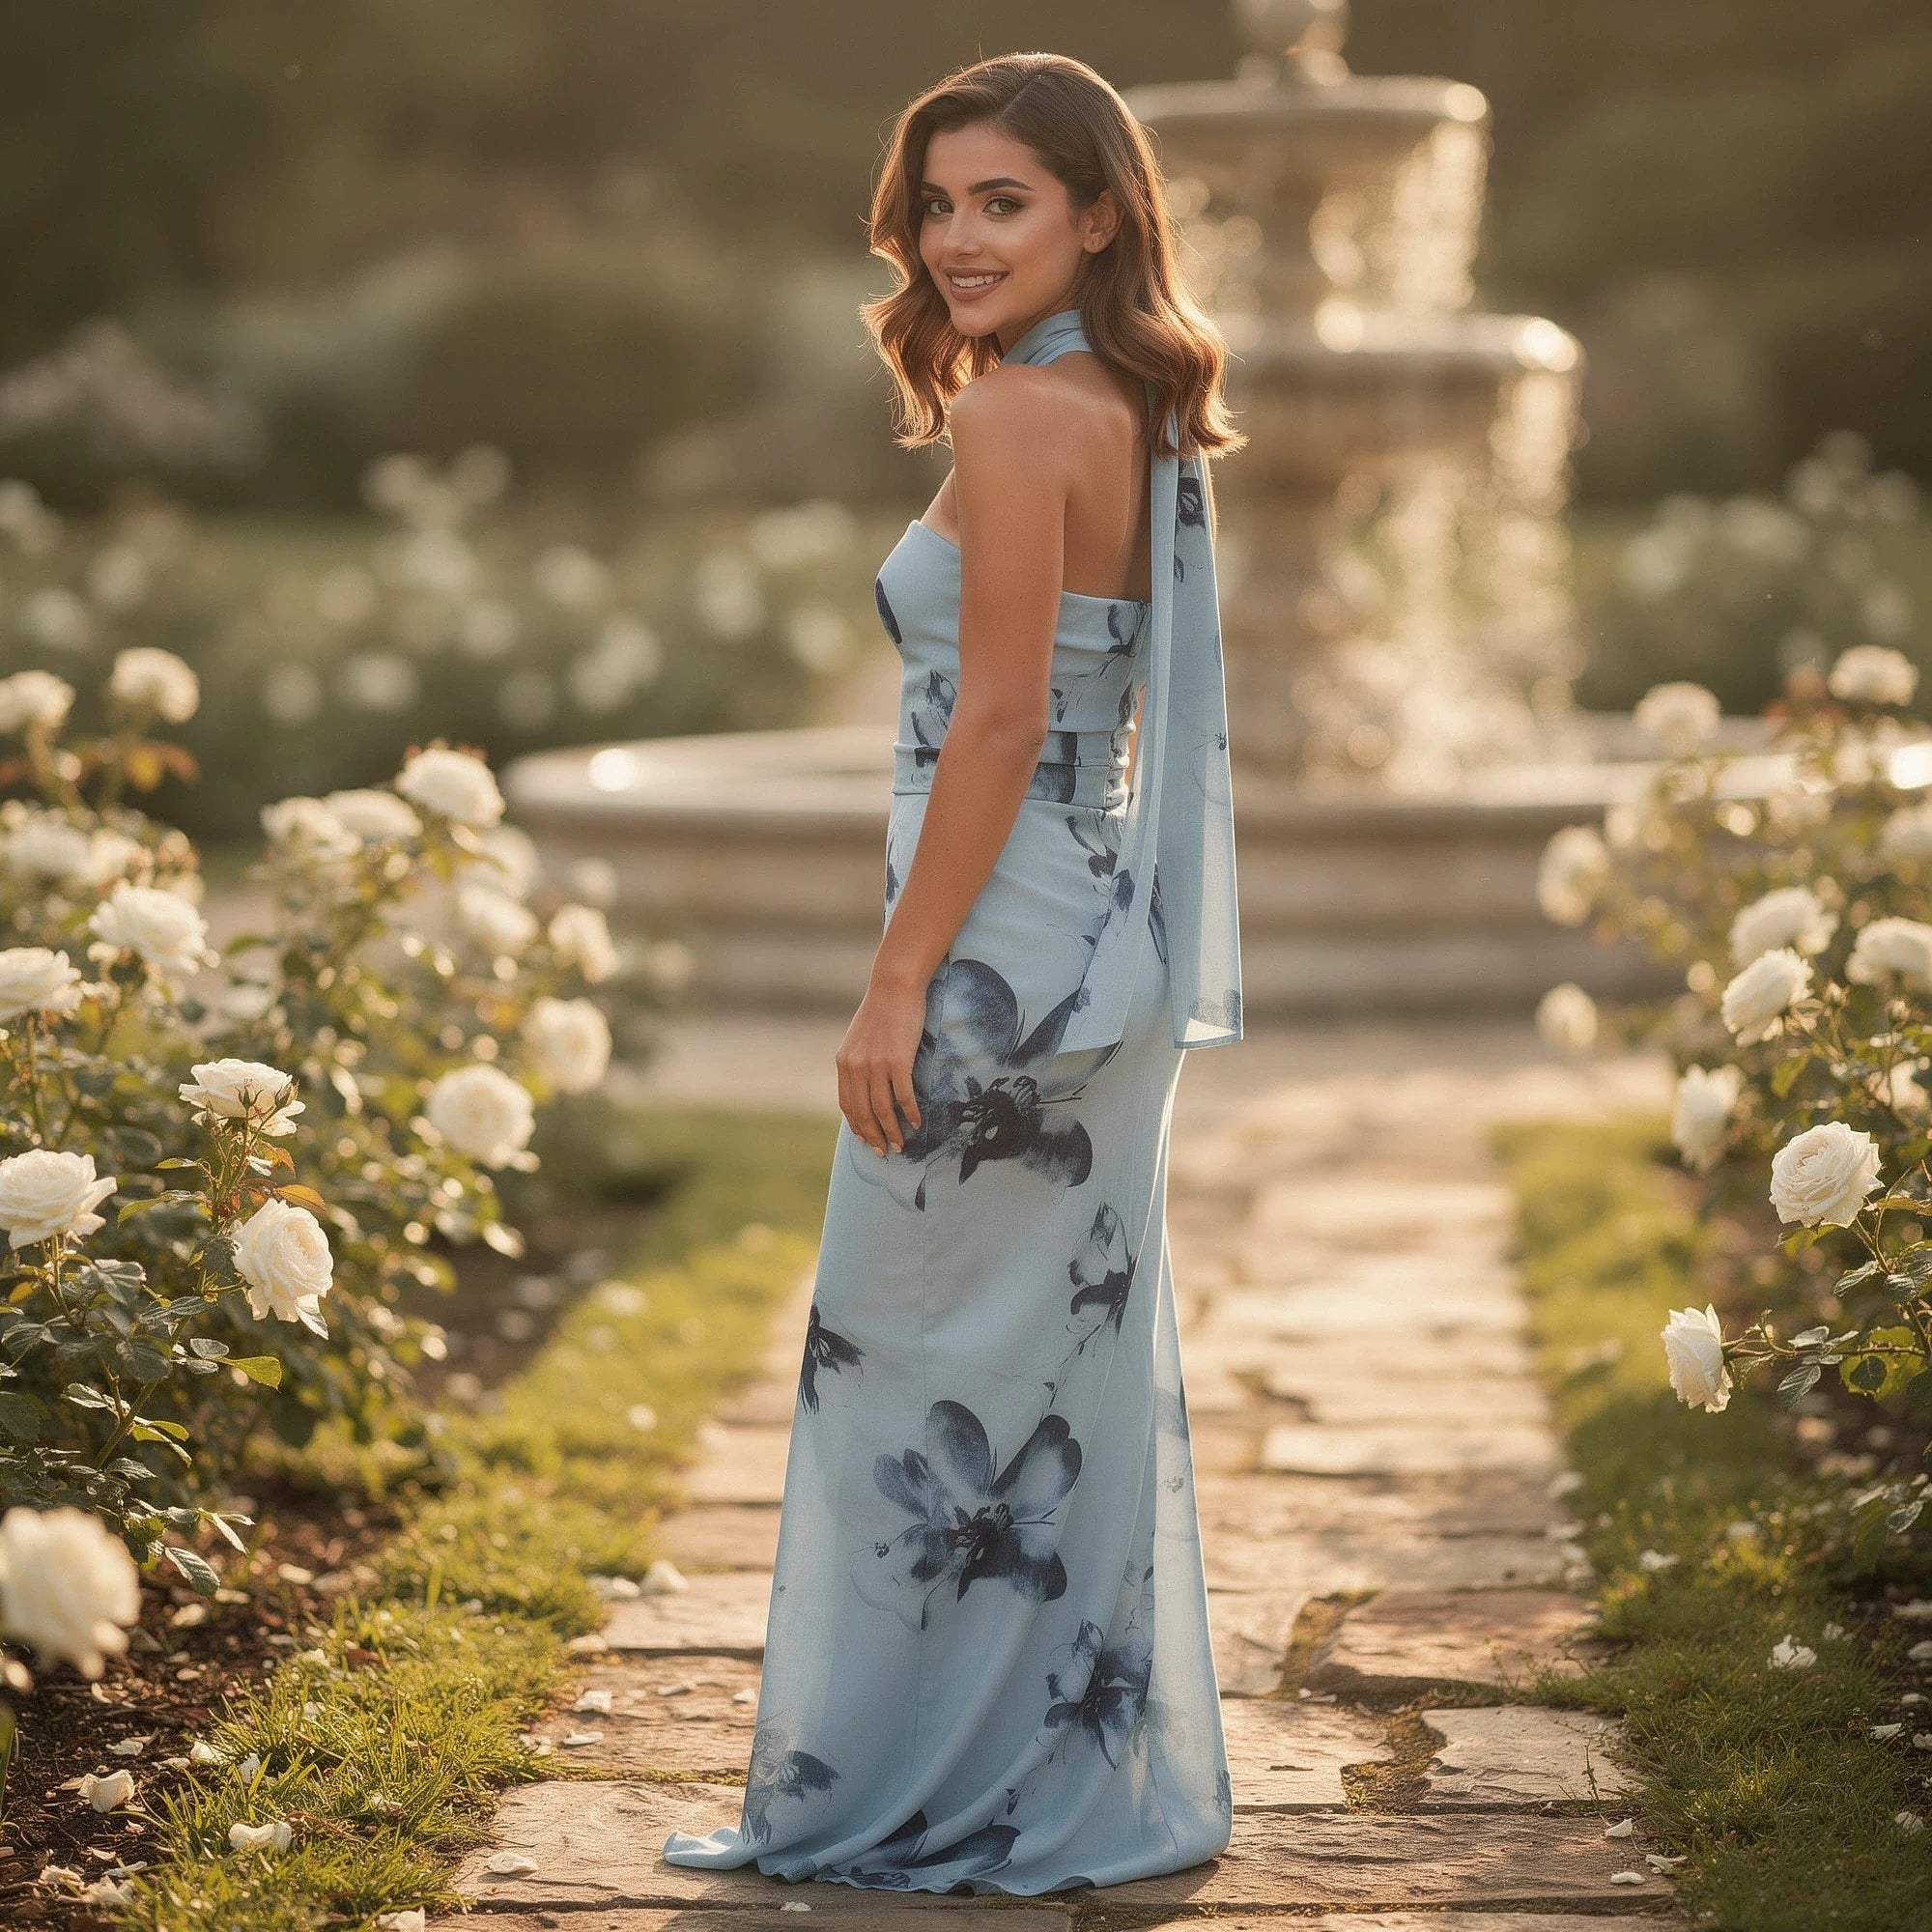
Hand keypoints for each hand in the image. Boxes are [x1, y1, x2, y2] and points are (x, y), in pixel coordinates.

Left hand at [836, 968, 927, 1155]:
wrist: (895, 985)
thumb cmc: (882, 1010)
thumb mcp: (860, 1038)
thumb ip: (859, 1062)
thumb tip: (866, 1086)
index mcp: (844, 1062)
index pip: (847, 1104)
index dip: (856, 1126)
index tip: (865, 1140)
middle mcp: (856, 1067)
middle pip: (863, 1112)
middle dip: (873, 1136)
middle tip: (883, 1152)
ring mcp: (876, 1064)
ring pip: (882, 1109)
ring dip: (892, 1131)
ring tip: (901, 1145)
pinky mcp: (898, 1060)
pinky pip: (903, 1096)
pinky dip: (909, 1113)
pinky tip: (917, 1122)